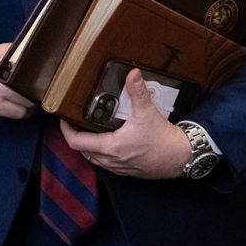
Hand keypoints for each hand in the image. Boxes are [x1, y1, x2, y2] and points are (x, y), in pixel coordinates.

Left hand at [61, 69, 191, 178]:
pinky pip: (107, 164)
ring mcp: (119, 168)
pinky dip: (102, 154)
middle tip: (76, 121)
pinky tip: (110, 142)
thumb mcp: (148, 112)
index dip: (66, 131)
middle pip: (83, 151)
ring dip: (89, 146)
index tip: (64, 119)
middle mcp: (111, 160)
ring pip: (95, 159)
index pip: (77, 142)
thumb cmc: (163, 139)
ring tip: (91, 129)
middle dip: (77, 137)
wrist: (181, 157)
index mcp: (111, 146)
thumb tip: (132, 73)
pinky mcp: (128, 171)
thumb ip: (137, 91)